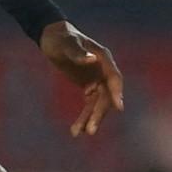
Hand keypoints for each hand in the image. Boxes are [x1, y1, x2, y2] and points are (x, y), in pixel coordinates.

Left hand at [39, 20, 124, 136]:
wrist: (52, 38)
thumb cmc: (61, 38)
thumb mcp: (67, 43)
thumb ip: (78, 52)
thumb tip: (92, 59)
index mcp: (103, 58)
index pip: (114, 78)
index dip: (117, 92)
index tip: (119, 107)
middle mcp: (103, 71)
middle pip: (106, 96)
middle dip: (98, 113)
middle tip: (90, 130)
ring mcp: (97, 80)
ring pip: (97, 104)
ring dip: (90, 119)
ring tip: (78, 133)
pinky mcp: (89, 87)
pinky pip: (89, 105)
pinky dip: (84, 117)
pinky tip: (76, 130)